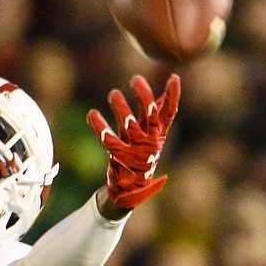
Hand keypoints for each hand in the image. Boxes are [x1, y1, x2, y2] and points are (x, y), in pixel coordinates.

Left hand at [88, 74, 179, 210]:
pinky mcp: (119, 156)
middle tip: (135, 79)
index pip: (169, 113)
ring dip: (121, 108)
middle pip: (150, 115)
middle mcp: (149, 140)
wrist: (131, 187)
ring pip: (129, 125)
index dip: (173, 96)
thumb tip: (164, 92)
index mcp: (158, 134)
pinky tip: (92, 114)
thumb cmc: (142, 154)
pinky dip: (99, 127)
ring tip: (113, 94)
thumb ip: (157, 115)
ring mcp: (135, 149)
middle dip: (144, 96)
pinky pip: (108, 140)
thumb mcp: (152, 135)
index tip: (173, 78)